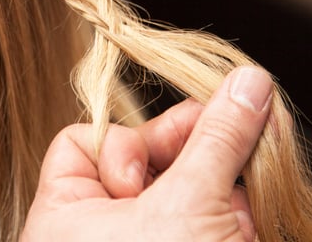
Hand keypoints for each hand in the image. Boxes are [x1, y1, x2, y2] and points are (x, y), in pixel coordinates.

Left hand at [21, 66, 272, 240]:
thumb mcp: (190, 205)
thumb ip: (217, 139)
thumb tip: (248, 84)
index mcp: (63, 217)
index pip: (83, 142)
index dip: (131, 135)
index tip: (178, 133)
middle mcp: (94, 231)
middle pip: (145, 159)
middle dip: (195, 156)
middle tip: (237, 136)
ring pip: (181, 190)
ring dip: (221, 190)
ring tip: (241, 200)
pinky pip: (201, 220)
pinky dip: (228, 218)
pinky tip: (244, 226)